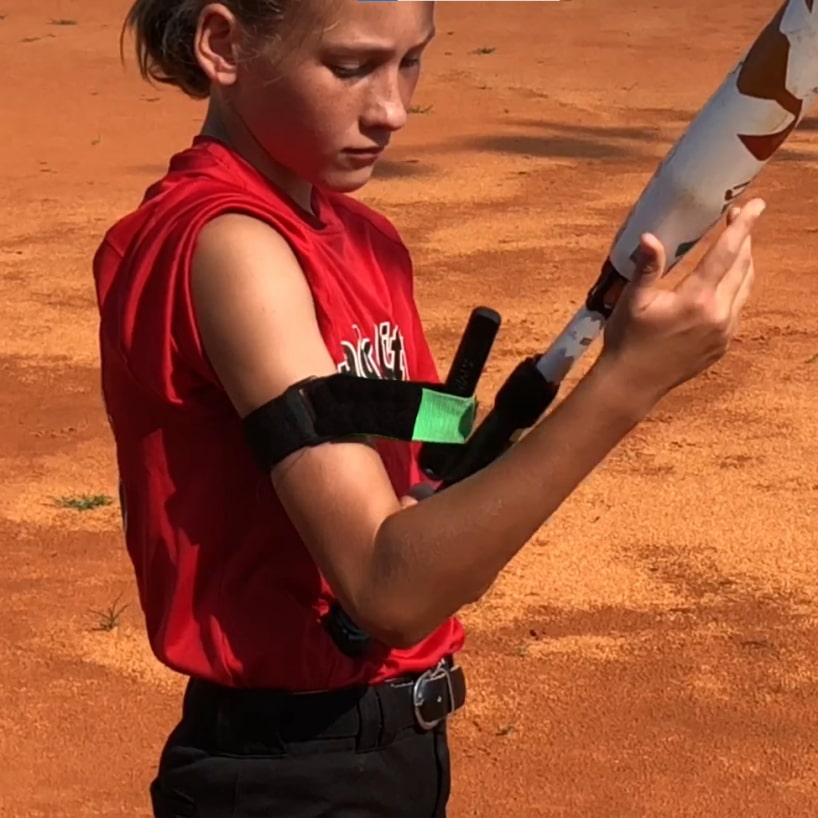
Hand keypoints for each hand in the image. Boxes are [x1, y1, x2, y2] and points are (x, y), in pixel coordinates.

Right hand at [600, 198, 763, 400]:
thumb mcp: (633, 301)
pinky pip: (737, 308)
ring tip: (737, 244)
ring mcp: (724, 332)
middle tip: (739, 217)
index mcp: (696, 300)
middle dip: (743, 239)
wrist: (632, 384)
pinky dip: (736, 287)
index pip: (726, 254)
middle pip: (741, 267)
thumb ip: (647, 268)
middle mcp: (718, 315)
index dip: (742, 226)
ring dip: (744, 262)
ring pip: (744, 287)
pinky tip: (723, 282)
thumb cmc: (627, 340)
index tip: (755, 204)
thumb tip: (649, 237)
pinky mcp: (723, 345)